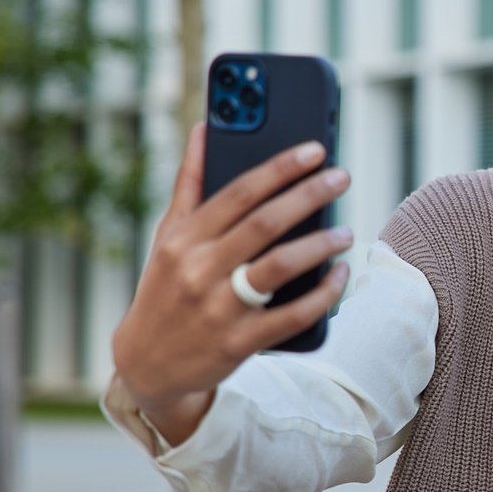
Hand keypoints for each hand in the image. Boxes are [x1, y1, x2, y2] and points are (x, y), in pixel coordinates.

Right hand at [110, 123, 352, 438]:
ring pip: (280, 267)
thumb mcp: (167, 236)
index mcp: (184, 239)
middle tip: (341, 178)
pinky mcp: (239, 342)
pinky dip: (323, 294)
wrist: (147, 364)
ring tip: (345, 230)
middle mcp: (200, 270)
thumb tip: (204, 127)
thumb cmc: (165, 288)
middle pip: (265, 224)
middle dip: (309, 195)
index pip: (238, 193)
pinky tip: (340, 275)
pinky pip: (292, 316)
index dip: (280, 168)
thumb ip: (189, 183)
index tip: (314, 150)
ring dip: (319, 245)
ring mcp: (220, 308)